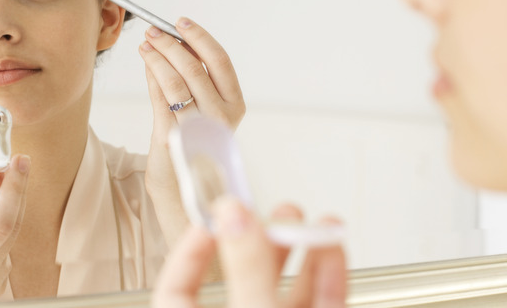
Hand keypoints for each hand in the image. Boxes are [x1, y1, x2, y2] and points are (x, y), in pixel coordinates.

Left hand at [139, 18, 245, 243]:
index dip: (200, 38)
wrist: (184, 192)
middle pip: (196, 68)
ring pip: (177, 81)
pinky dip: (152, 75)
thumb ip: (191, 81)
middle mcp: (222, 117)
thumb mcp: (200, 111)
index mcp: (235, 106)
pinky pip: (161, 98)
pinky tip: (146, 63)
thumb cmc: (193, 148)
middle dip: (172, 44)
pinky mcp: (175, 138)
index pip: (221, 62)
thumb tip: (172, 44)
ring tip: (146, 44)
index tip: (181, 22)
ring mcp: (199, 128)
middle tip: (154, 31)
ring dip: (158, 56)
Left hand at [152, 198, 346, 307]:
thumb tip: (232, 215)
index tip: (213, 220)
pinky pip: (322, 302)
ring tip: (298, 217)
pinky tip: (330, 246)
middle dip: (254, 237)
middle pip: (238, 279)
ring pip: (285, 289)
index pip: (175, 291)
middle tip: (262, 209)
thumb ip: (246, 269)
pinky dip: (328, 272)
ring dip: (297, 248)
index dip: (188, 251)